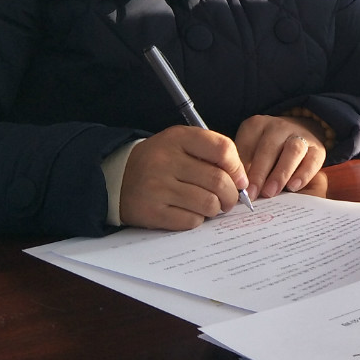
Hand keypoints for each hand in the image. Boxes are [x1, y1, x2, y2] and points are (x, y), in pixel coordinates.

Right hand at [118, 125, 247, 229]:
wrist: (117, 178)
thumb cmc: (160, 161)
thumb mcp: (181, 144)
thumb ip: (211, 153)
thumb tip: (242, 180)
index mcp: (177, 138)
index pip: (222, 148)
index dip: (237, 167)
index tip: (240, 179)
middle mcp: (165, 161)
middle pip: (218, 180)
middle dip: (232, 194)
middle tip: (230, 199)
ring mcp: (157, 188)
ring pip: (208, 203)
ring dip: (217, 208)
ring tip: (212, 206)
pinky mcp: (152, 212)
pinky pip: (191, 221)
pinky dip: (198, 219)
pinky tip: (191, 212)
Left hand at [235, 114, 327, 198]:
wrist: (299, 133)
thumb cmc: (268, 150)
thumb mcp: (251, 151)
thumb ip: (244, 167)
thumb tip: (237, 191)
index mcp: (256, 125)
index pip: (246, 145)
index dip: (240, 168)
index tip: (237, 187)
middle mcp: (279, 126)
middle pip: (269, 147)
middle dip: (259, 173)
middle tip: (252, 194)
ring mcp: (300, 135)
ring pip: (293, 150)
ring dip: (280, 173)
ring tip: (271, 192)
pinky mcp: (318, 147)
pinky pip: (313, 160)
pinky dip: (303, 174)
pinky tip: (293, 187)